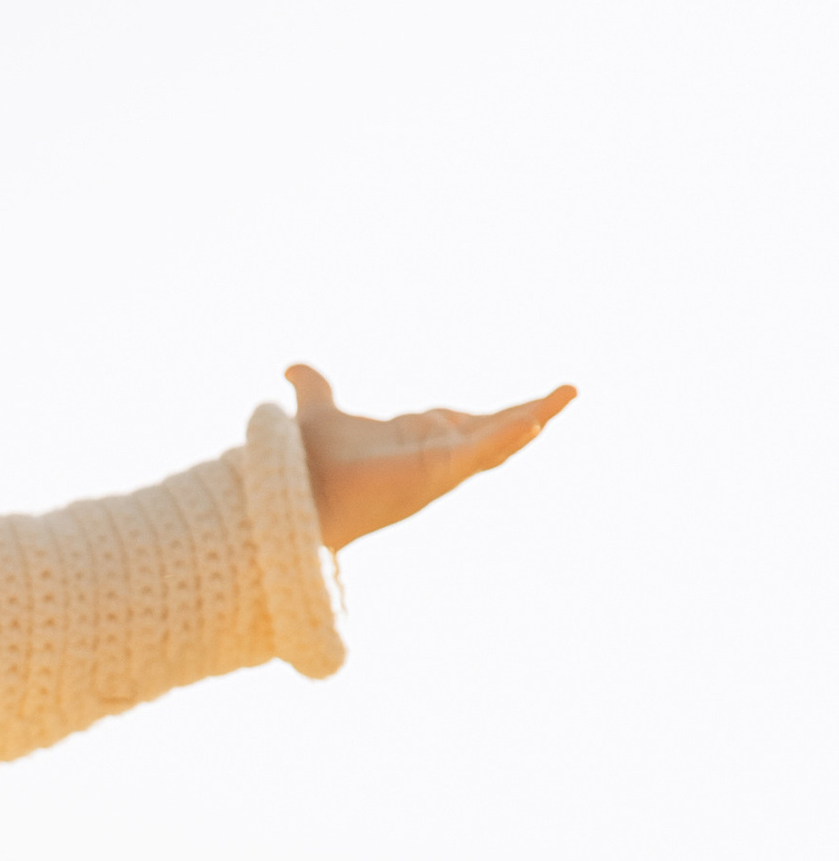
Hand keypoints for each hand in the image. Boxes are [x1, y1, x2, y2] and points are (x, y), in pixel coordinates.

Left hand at [287, 362, 574, 553]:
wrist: (298, 492)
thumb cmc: (310, 465)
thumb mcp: (318, 413)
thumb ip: (313, 390)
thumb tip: (291, 368)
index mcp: (418, 444)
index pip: (467, 426)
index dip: (495, 415)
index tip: (525, 406)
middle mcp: (436, 459)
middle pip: (495, 434)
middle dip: (531, 414)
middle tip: (567, 393)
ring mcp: (441, 467)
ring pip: (499, 442)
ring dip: (535, 418)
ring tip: (568, 395)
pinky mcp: (437, 472)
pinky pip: (481, 453)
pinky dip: (508, 436)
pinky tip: (537, 420)